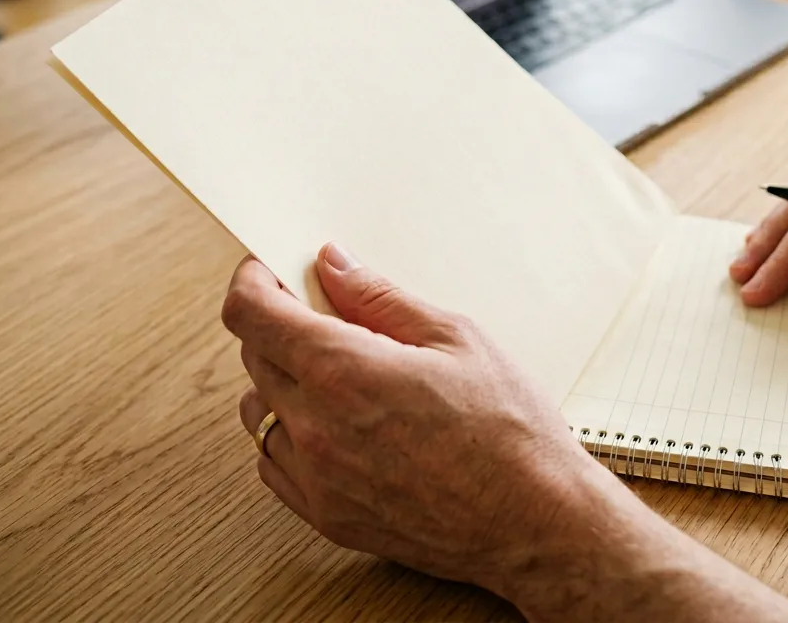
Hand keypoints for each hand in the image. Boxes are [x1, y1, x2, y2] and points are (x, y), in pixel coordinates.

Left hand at [223, 244, 598, 594]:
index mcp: (344, 372)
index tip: (266, 272)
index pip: (253, 315)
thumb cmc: (510, 432)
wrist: (536, 520)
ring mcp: (318, 479)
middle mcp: (317, 428)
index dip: (251, 282)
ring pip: (257, 413)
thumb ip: (382, 299)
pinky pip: (274, 464)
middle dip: (276, 325)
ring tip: (331, 372)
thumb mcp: (457, 338)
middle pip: (252, 358)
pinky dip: (288, 434)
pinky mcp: (327, 517)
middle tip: (321, 314)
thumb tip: (336, 267)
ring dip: (278, 381)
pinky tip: (331, 422)